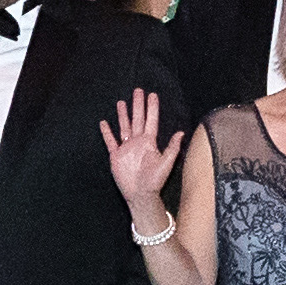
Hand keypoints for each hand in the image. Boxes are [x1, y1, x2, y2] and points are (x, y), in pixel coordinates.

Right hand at [100, 85, 182, 215]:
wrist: (140, 194)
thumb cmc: (155, 181)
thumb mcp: (166, 163)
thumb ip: (172, 148)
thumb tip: (181, 133)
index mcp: (149, 142)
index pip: (151, 120)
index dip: (152, 108)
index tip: (152, 94)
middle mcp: (137, 142)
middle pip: (137, 119)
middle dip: (137, 105)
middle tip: (137, 90)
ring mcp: (126, 148)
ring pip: (124, 127)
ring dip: (123, 115)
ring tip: (121, 102)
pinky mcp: (116, 156)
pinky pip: (110, 141)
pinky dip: (107, 132)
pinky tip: (104, 123)